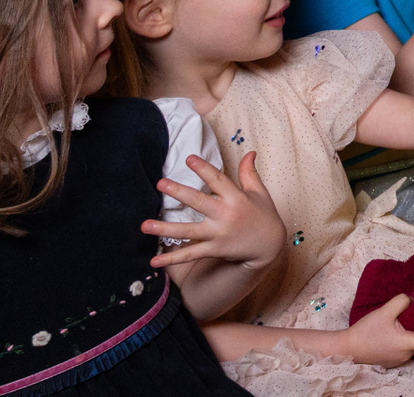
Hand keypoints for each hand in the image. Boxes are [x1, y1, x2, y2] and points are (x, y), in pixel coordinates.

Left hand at [145, 152, 283, 270]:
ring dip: (165, 228)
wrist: (269, 245)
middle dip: (179, 192)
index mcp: (236, 198)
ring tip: (144, 226)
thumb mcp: (259, 192)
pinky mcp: (215, 249)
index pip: (218, 179)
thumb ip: (249, 173)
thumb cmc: (264, 216)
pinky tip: (154, 261)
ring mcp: (219, 233)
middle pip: (199, 202)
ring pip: (188, 231)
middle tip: (160, 184)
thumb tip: (250, 152)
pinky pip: (190, 254)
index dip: (204, 169)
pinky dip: (172, 258)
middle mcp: (226, 215)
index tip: (189, 158)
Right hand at [341, 295, 413, 365]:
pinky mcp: (393, 357)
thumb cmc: (366, 331)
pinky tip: (408, 323)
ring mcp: (400, 358)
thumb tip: (413, 298)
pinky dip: (412, 334)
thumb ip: (402, 302)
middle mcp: (407, 354)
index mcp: (408, 344)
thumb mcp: (385, 312)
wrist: (347, 348)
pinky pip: (408, 345)